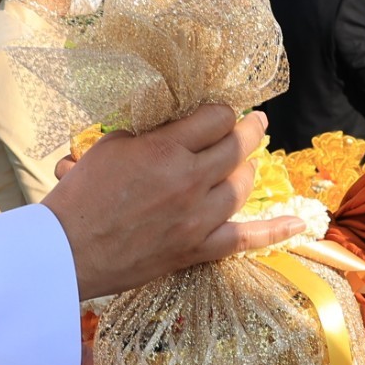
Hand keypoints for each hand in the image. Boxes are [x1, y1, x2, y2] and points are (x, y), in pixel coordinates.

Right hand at [43, 105, 303, 299]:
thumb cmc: (79, 196)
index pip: (216, 117)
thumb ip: (151, 133)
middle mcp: (189, 180)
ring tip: (244, 160)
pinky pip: (246, 239)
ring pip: (242, 184)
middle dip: (246, 131)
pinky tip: (298, 223)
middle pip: (236, 147)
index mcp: (166, 149)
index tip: (215, 113)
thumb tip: (177, 124)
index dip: (219, 112)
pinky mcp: (197, 248)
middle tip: (252, 124)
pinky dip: (274, 231)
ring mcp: (198, 217)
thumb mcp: (110, 147)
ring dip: (245, 168)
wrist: (67, 252)